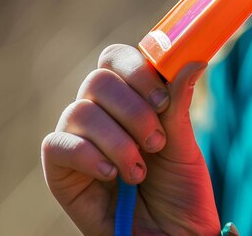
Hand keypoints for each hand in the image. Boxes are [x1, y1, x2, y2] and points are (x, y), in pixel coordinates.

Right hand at [41, 44, 219, 234]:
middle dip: (132, 110)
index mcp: (131, 100)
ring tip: (140, 171)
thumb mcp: (184, 144)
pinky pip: (58, 144)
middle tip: (157, 141)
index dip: (136, 70)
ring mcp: (80, 141)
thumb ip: (179, 103)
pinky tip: (113, 175)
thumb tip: (193, 60)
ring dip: (118, 140)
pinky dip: (90, 156)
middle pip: (98, 80)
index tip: (162, 99)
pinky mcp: (62, 171)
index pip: (116, 59)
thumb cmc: (180, 191)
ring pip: (80, 111)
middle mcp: (102, 115)